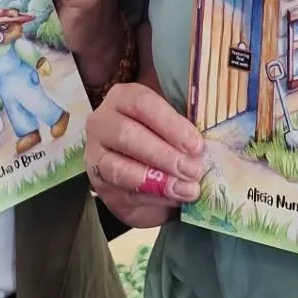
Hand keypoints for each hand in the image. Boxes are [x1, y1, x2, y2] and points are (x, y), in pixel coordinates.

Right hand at [86, 83, 202, 228]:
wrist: (141, 172)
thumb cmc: (161, 139)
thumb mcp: (172, 126)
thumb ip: (183, 130)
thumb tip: (201, 148)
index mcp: (123, 98)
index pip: (143, 104)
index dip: (171, 125)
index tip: (196, 145)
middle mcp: (101, 123)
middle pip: (128, 135)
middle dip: (165, 155)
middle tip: (194, 170)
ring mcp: (96, 156)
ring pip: (119, 168)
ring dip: (158, 180)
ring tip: (187, 189)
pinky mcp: (100, 186)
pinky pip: (124, 193)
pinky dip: (153, 198)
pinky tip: (175, 199)